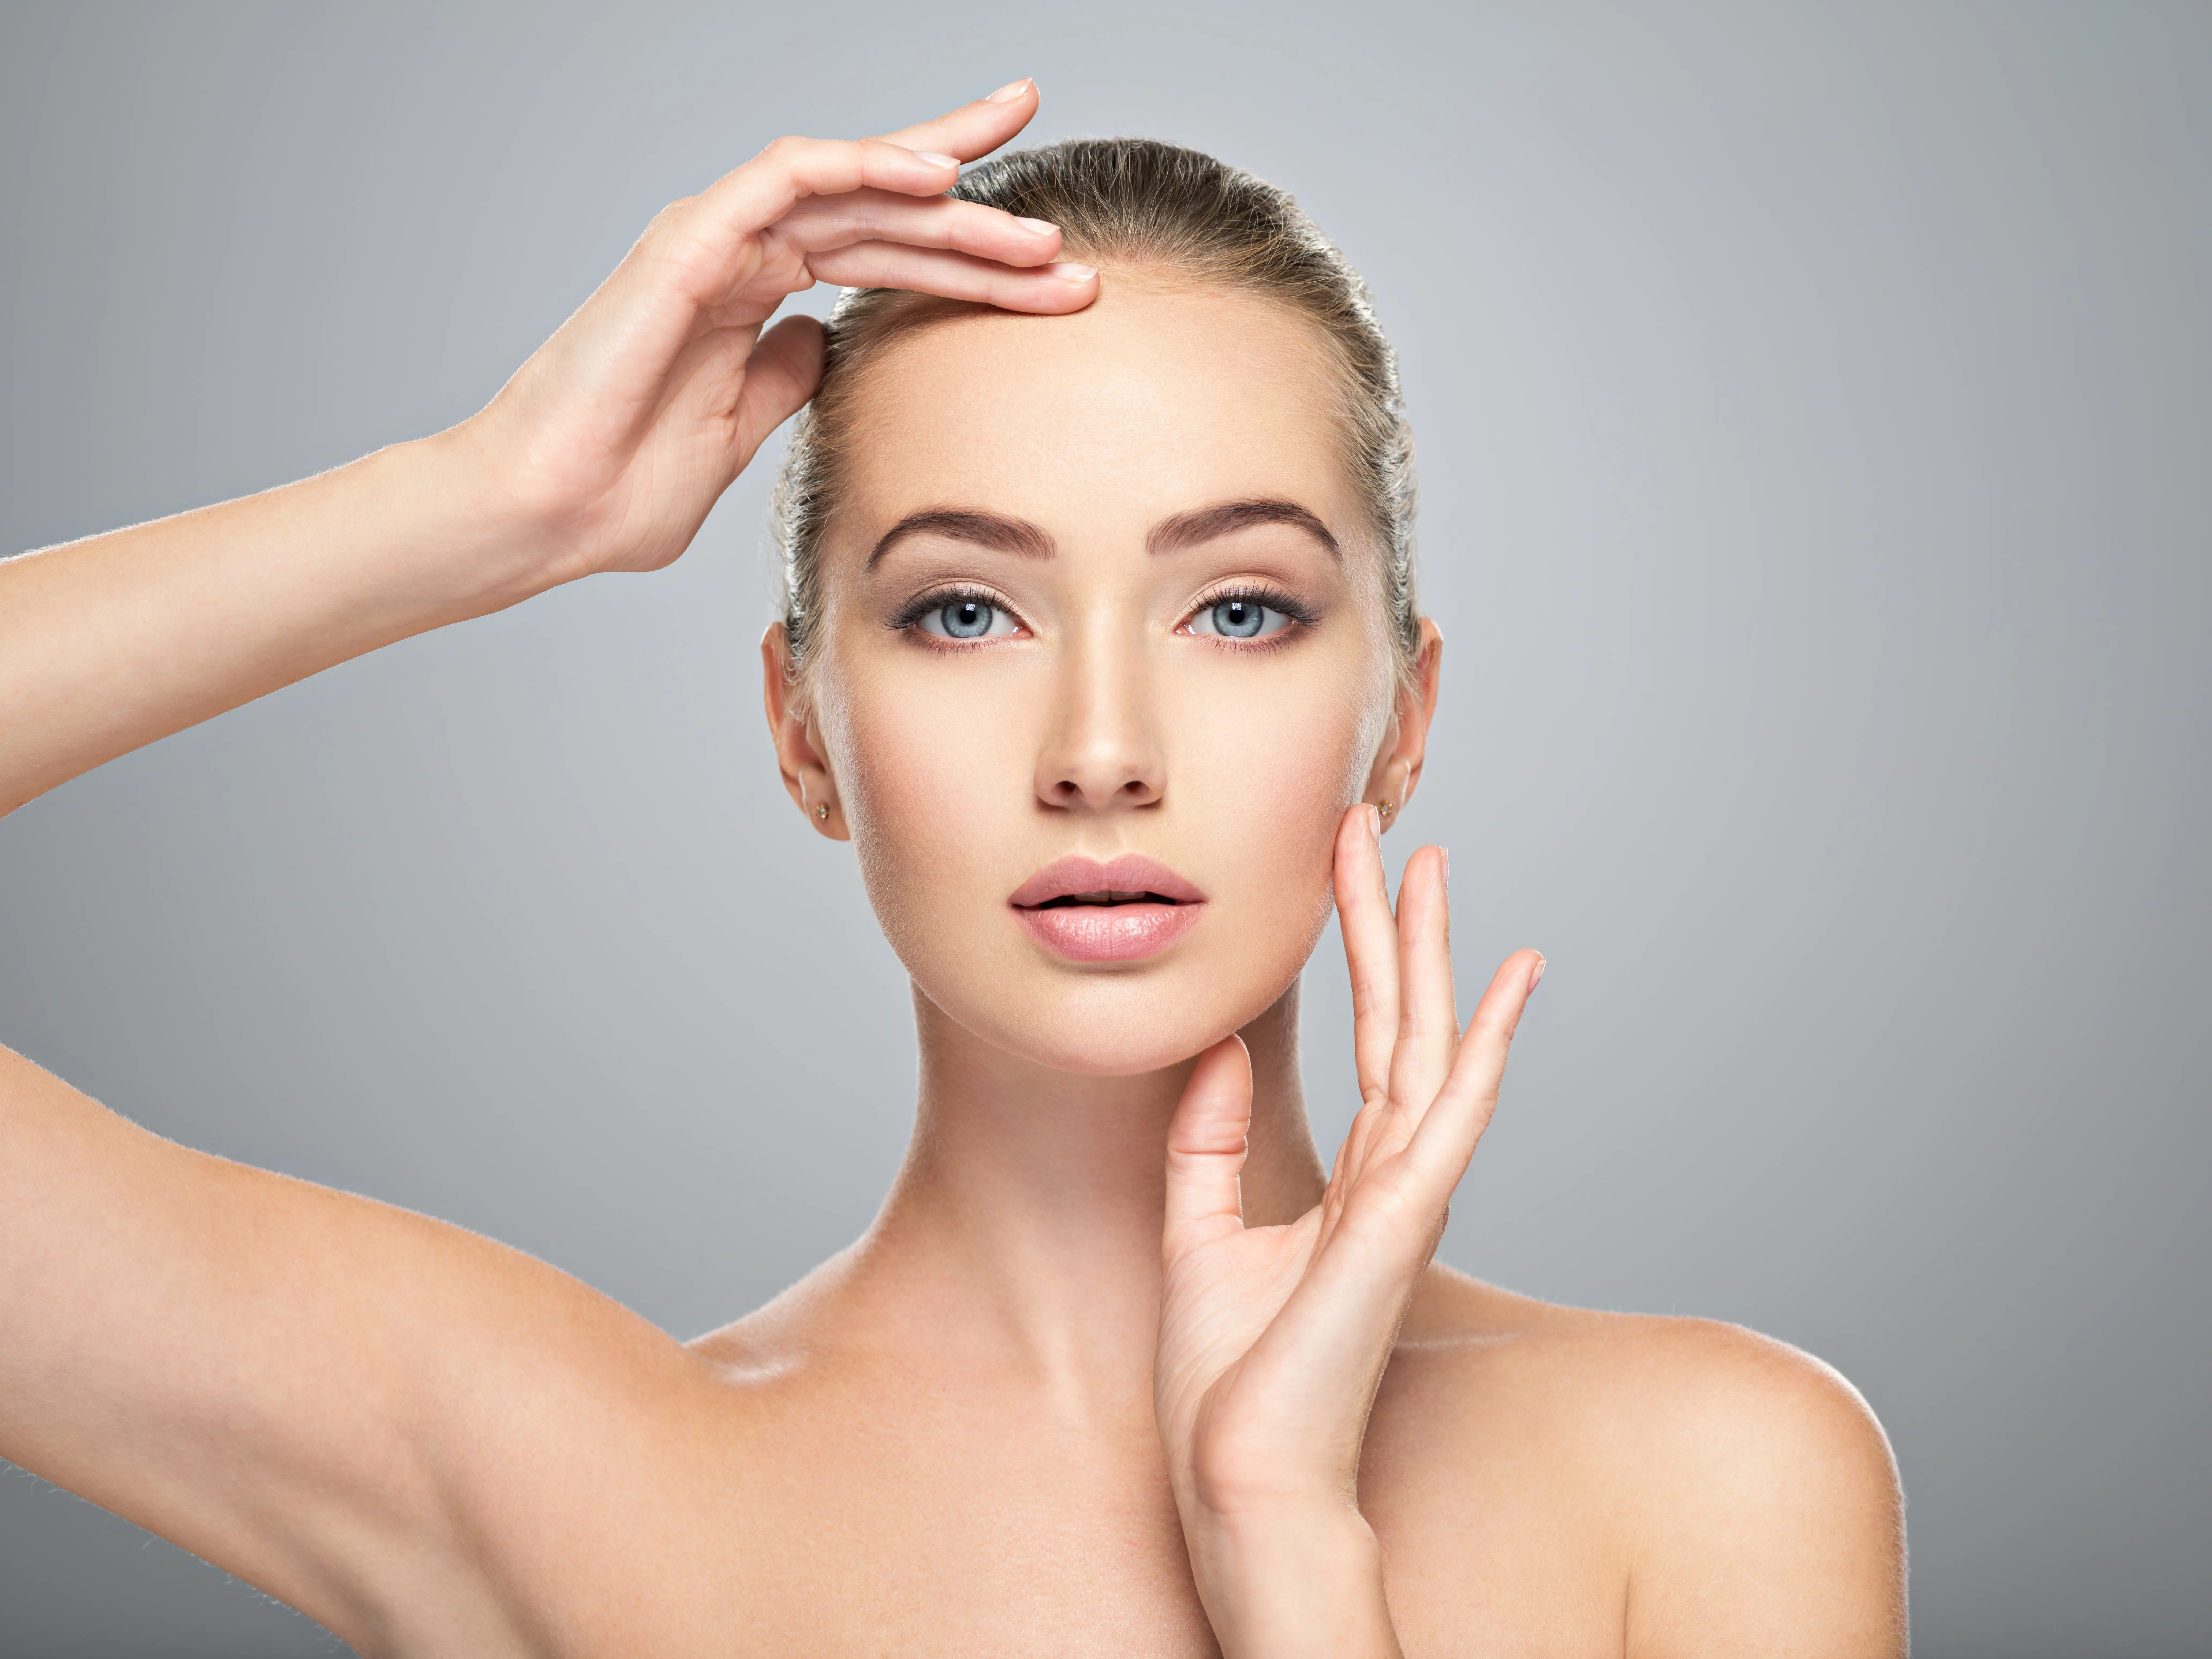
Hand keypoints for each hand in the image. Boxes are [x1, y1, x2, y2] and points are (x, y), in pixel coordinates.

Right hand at [459, 81, 1093, 584]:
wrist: (546, 515)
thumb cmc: (622, 490)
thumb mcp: (739, 433)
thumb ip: (785, 381)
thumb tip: (828, 344)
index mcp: (758, 295)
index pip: (883, 254)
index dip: (966, 254)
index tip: (1049, 269)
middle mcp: (741, 253)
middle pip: (883, 211)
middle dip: (980, 216)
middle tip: (1066, 231)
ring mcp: (713, 240)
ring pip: (852, 187)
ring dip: (944, 194)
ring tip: (1027, 225)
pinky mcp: (687, 243)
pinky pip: (787, 180)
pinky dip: (860, 168)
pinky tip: (931, 177)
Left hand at [1153, 804, 1543, 1655]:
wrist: (1236, 1468)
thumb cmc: (1227, 1374)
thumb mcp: (1196, 1228)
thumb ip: (1209, 1137)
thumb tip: (1219, 1045)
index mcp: (1352, 1178)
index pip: (1366, 1038)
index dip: (1359, 952)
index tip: (1346, 870)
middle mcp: (1390, 1176)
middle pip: (1402, 1020)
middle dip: (1393, 924)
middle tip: (1386, 831)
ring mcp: (1404, 1198)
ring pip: (1430, 1045)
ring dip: (1432, 954)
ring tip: (1429, 868)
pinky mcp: (1399, 1225)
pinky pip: (1451, 1119)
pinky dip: (1485, 1052)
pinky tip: (1506, 989)